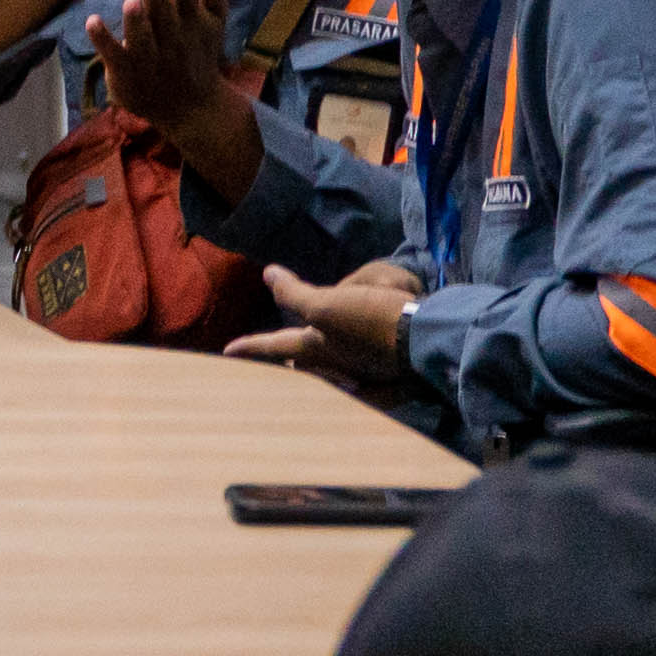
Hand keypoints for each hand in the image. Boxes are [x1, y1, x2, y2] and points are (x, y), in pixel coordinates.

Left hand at [91, 0, 277, 195]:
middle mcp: (172, 39)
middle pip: (163, 12)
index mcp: (192, 22)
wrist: (192, 109)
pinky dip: (103, 40)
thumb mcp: (211, 23)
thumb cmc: (198, 55)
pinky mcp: (127, 73)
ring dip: (135, 20)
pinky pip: (115, 56)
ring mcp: (150, 58)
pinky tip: (91, 21)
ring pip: (142, 38)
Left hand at [233, 259, 421, 375]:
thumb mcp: (328, 305)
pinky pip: (361, 376)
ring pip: (331, 368)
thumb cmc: (374, 323)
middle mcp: (334, 367)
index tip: (226, 351)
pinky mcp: (387, 380)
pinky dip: (354, 375)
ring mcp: (360, 376)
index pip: (275, 344)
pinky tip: (357, 372)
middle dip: (292, 361)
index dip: (251, 344)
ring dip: (321, 366)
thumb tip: (268, 275)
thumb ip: (295, 294)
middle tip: (280, 356)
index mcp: (316, 350)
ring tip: (313, 360)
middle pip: (305, 364)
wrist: (429, 343)